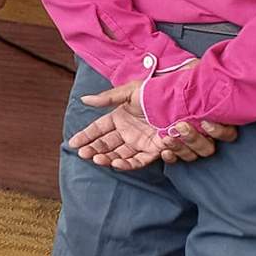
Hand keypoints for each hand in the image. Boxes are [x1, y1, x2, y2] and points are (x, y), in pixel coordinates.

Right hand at [67, 79, 237, 169]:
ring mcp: (140, 142)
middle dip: (93, 150)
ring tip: (97, 159)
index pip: (97, 129)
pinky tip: (116, 163)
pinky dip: (127, 163)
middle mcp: (127, 132)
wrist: (182, 99)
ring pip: (118, 154)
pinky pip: (138, 160)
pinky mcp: (153, 150)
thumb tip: (84, 99)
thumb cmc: (156, 93)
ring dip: (107, 158)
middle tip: (83, 154)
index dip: (85, 136)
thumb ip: (107, 98)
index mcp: (119, 117)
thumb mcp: (129, 92)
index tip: (73, 143)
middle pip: (105, 144)